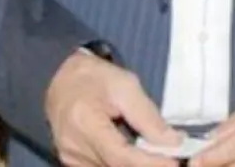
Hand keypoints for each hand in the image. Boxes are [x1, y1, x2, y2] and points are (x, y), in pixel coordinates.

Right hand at [45, 50, 181, 166]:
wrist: (59, 77)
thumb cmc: (92, 76)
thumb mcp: (125, 85)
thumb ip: (148, 116)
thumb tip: (174, 143)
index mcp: (84, 122)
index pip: (121, 156)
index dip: (152, 163)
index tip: (176, 161)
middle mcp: (73, 147)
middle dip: (148, 164)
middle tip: (171, 158)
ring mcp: (70, 158)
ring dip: (136, 164)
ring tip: (154, 153)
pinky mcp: (73, 163)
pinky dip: (123, 164)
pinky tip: (134, 154)